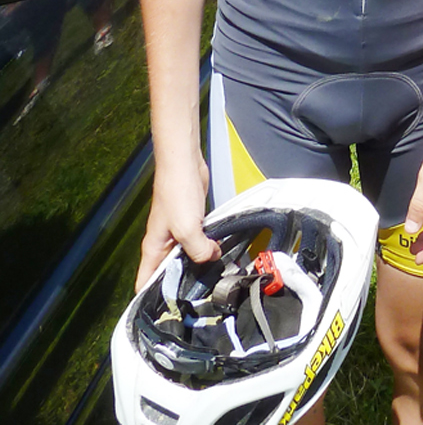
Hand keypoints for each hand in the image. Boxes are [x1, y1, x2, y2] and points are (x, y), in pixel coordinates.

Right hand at [135, 156, 219, 290]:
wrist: (184, 163)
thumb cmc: (176, 193)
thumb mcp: (187, 228)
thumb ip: (198, 249)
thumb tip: (211, 257)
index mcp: (153, 249)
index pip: (144, 282)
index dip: (149, 300)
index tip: (164, 317)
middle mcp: (164, 243)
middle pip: (169, 272)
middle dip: (181, 284)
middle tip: (199, 301)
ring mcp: (179, 231)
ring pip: (187, 256)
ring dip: (199, 265)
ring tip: (215, 280)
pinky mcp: (193, 220)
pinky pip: (199, 240)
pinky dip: (208, 247)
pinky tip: (220, 254)